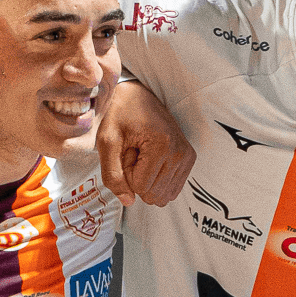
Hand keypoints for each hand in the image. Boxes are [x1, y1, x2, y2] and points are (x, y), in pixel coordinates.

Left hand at [97, 78, 195, 206]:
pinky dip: (157, 179)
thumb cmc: (119, 115)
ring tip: (141, 154)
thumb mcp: (107, 142)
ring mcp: (187, 156)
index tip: (125, 150)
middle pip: (153, 194)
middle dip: (136, 179)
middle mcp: (181, 152)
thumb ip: (112, 175)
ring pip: (163, 195)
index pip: (140, 187)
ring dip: (147, 179)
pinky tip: (151, 159)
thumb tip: (128, 202)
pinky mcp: (189, 159)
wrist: (137, 94)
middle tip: (133, 152)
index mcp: (162, 145)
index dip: (126, 174)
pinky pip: (171, 190)